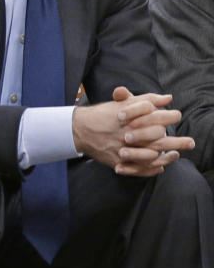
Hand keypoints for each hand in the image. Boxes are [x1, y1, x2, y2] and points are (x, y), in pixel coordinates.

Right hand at [73, 87, 188, 175]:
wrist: (79, 129)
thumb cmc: (102, 114)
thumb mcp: (122, 103)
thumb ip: (145, 99)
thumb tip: (167, 98)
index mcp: (130, 118)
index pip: (157, 117)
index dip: (169, 117)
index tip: (177, 117)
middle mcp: (128, 134)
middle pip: (158, 139)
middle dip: (177, 141)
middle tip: (189, 142)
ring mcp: (123, 149)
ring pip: (150, 155)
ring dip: (166, 157)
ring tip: (176, 155)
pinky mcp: (117, 161)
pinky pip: (138, 169)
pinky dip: (150, 169)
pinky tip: (159, 167)